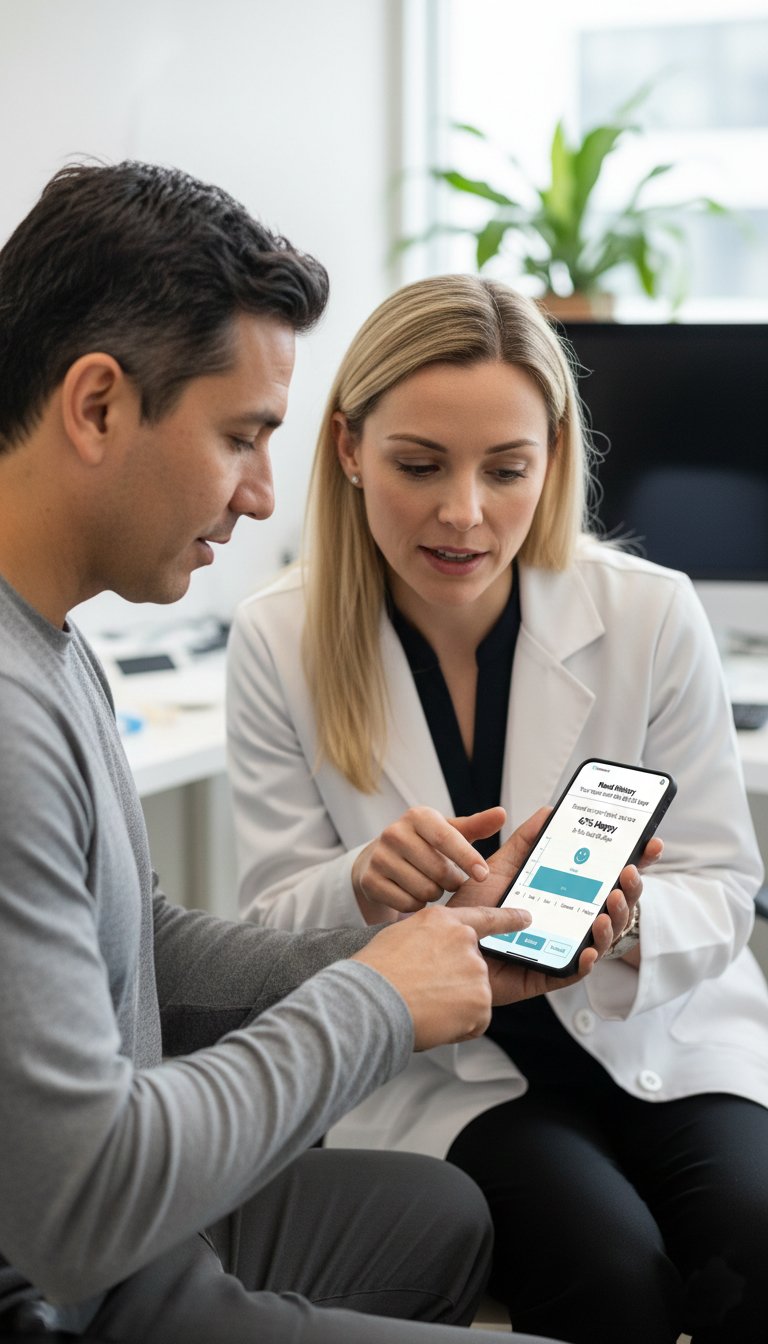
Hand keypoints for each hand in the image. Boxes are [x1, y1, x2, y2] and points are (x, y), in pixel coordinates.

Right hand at [351, 902, 531, 1049]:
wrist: (370, 1001)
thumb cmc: (375, 973)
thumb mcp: (400, 937)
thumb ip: (427, 940)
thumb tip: (435, 955)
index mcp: (442, 920)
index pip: (483, 917)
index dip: (508, 919)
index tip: (527, 918)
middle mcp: (464, 941)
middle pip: (473, 967)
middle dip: (454, 984)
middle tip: (424, 993)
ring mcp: (476, 970)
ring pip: (473, 996)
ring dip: (454, 1007)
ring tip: (423, 1005)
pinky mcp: (482, 1000)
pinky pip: (475, 1020)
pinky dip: (458, 1027)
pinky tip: (435, 1020)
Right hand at [352, 805, 505, 922]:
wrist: (379, 858)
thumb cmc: (424, 844)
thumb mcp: (449, 831)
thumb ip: (476, 826)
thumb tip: (502, 814)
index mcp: (418, 816)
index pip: (447, 838)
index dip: (468, 858)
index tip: (484, 876)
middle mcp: (394, 832)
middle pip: (438, 870)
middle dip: (452, 882)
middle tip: (451, 881)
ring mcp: (379, 857)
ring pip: (424, 890)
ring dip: (435, 894)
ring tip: (431, 885)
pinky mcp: (370, 880)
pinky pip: (406, 903)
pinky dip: (416, 904)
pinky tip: (414, 894)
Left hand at [449, 811, 662, 1003]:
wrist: (445, 944)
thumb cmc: (473, 908)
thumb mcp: (500, 866)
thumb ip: (526, 841)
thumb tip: (551, 811)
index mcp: (566, 894)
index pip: (609, 878)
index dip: (635, 863)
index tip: (651, 845)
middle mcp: (570, 921)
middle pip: (616, 907)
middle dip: (631, 891)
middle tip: (627, 874)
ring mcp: (564, 947)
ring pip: (603, 939)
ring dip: (613, 922)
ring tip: (608, 904)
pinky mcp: (548, 973)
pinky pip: (575, 971)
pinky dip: (586, 960)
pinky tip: (587, 949)